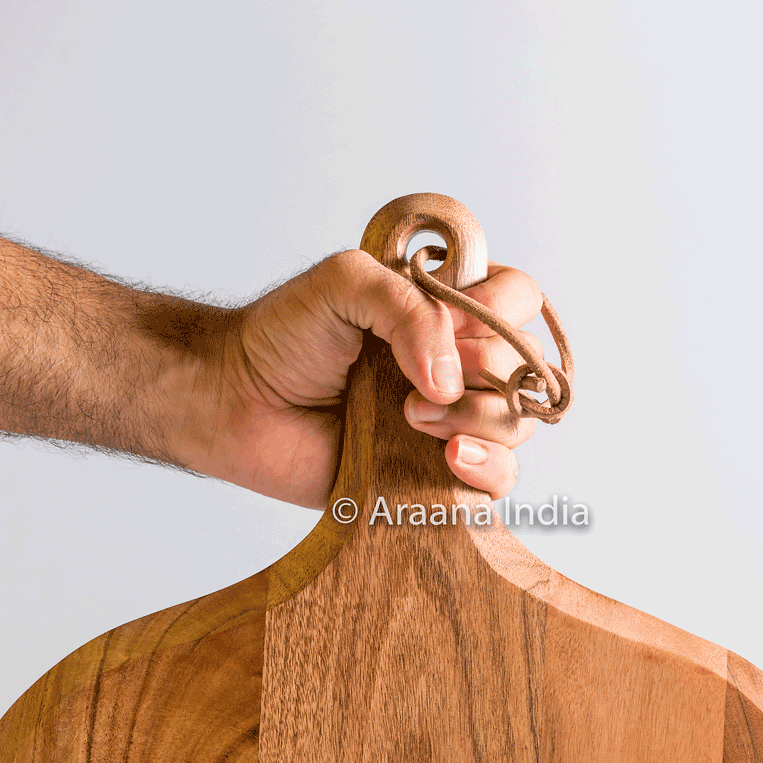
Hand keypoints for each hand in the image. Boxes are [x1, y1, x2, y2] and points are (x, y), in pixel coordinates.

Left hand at [195, 250, 544, 507]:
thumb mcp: (342, 283)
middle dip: (481, 373)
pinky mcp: (437, 472)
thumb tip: (449, 379)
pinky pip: (499, 479)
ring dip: (478, 420)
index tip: (447, 326)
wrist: (238, 405)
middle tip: (417, 385)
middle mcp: (458, 361)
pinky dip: (487, 469)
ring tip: (412, 420)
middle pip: (525, 365)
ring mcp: (452, 418)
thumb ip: (405, 304)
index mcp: (445, 307)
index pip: (517, 296)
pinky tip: (448, 458)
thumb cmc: (282, 339)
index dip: (495, 309)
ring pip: (517, 422)